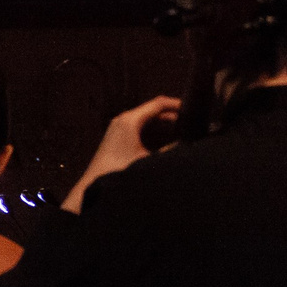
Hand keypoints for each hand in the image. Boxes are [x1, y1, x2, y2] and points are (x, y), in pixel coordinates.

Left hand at [63, 95, 180, 213]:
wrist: (94, 183)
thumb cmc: (119, 171)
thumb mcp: (148, 160)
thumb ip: (169, 150)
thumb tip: (187, 144)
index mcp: (130, 120)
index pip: (158, 103)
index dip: (176, 104)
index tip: (192, 108)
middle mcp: (122, 119)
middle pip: (152, 109)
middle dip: (171, 113)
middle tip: (190, 118)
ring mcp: (118, 127)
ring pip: (145, 118)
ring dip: (162, 121)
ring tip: (181, 126)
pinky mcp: (116, 136)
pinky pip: (138, 126)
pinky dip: (152, 128)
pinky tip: (164, 137)